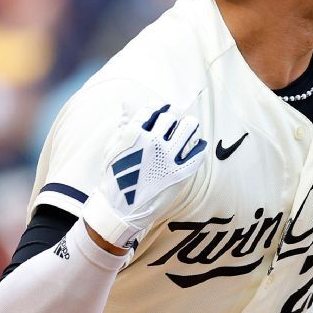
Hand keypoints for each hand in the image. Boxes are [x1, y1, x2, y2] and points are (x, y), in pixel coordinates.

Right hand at [80, 103, 206, 248]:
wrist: (120, 211)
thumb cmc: (114, 178)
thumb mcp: (114, 148)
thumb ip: (125, 124)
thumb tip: (128, 101)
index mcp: (134, 133)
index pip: (154, 107)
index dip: (158, 109)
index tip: (160, 114)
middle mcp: (153, 142)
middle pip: (172, 115)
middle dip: (173, 118)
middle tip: (174, 123)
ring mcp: (169, 158)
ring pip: (189, 127)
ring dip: (189, 125)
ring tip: (188, 129)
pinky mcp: (181, 174)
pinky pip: (198, 152)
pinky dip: (199, 146)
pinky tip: (197, 147)